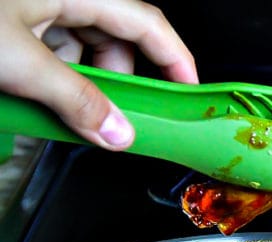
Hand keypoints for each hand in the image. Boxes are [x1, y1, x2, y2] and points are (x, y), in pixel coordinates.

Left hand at [0, 0, 198, 149]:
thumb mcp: (18, 61)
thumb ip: (73, 100)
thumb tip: (119, 133)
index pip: (148, 24)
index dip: (176, 60)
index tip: (188, 95)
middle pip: (115, 41)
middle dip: (119, 85)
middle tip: (115, 121)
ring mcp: (37, 5)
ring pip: (82, 49)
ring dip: (82, 86)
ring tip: (65, 114)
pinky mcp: (15, 19)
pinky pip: (52, 50)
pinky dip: (55, 79)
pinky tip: (40, 99)